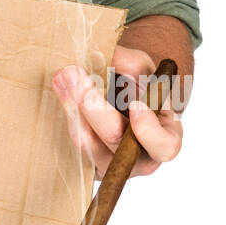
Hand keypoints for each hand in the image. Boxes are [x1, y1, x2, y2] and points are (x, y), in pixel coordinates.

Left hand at [51, 44, 182, 179]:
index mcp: (164, 140)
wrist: (121, 101)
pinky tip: (61, 89)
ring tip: (62, 76)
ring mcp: (110, 164)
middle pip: (114, 138)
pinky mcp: (85, 163)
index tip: (135, 104)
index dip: (149, 130)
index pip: (164, 146)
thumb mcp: (145, 71)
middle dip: (92, 105)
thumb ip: (132, 64)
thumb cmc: (141, 89)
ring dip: (72, 106)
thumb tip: (112, 60)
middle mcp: (138, 159)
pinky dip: (67, 114)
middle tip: (73, 73)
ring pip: (87, 142)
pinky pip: (72, 143)